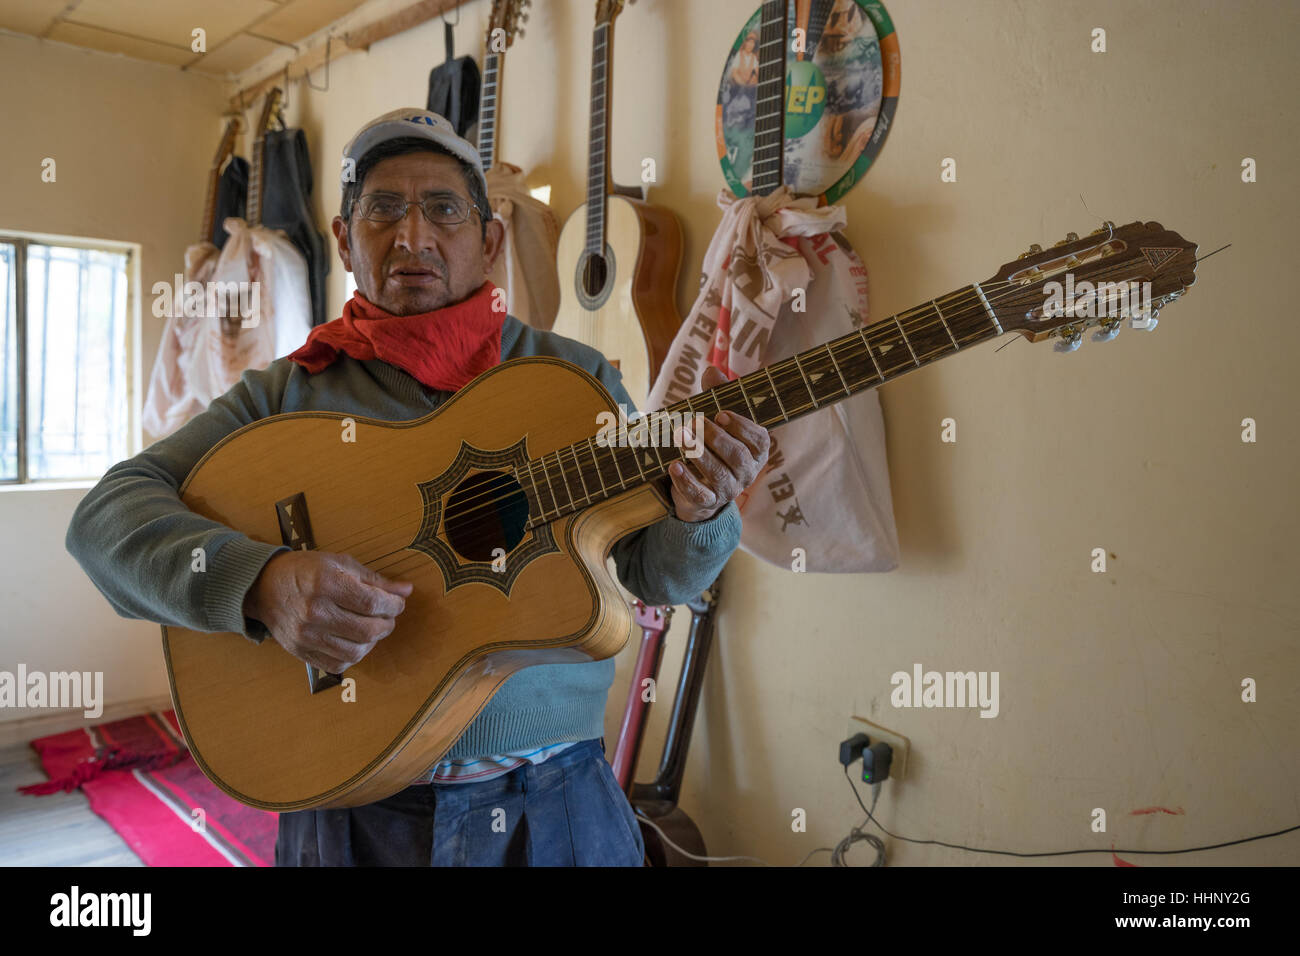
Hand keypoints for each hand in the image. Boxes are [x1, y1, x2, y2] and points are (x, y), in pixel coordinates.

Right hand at [242, 550, 412, 673]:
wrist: (264, 587)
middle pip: (368, 630)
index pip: (373, 603)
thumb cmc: (305, 571)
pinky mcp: (301, 652)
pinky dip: (355, 654)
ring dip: (374, 641)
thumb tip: (406, 590)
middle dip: (387, 624)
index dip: (394, 605)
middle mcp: (314, 612)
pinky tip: (355, 640)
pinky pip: (339, 663)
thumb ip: (375, 579)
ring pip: (356, 651)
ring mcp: (306, 636)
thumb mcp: (340, 563)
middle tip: (388, 615)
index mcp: (325, 583)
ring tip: (373, 628)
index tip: (398, 602)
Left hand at [668, 365, 770, 521]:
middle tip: (693, 422)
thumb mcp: (717, 418)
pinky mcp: (709, 502)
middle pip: (737, 456)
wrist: (700, 484)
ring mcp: (729, 490)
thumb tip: (712, 371)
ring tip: (680, 436)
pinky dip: (686, 481)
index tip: (721, 413)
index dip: (741, 426)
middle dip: (715, 438)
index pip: (759, 440)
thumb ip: (718, 395)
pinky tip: (674, 466)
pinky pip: (700, 495)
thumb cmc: (714, 443)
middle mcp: (747, 472)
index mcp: (756, 450)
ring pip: (719, 474)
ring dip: (699, 454)